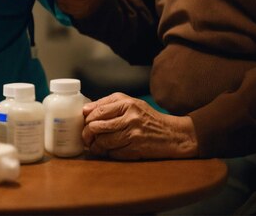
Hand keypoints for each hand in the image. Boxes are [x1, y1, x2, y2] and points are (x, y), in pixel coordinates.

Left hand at [82, 93, 197, 160]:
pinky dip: (107, 153)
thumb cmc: (147, 117)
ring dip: (95, 146)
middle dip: (87, 134)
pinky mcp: (135, 150)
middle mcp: (130, 118)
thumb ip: (107, 103)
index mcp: (127, 103)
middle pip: (97, 127)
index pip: (98, 111)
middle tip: (86, 137)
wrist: (171, 134)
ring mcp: (133, 135)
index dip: (87, 119)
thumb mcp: (130, 103)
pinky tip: (107, 150)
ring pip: (103, 142)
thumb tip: (85, 110)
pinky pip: (113, 153)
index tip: (84, 123)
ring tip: (94, 145)